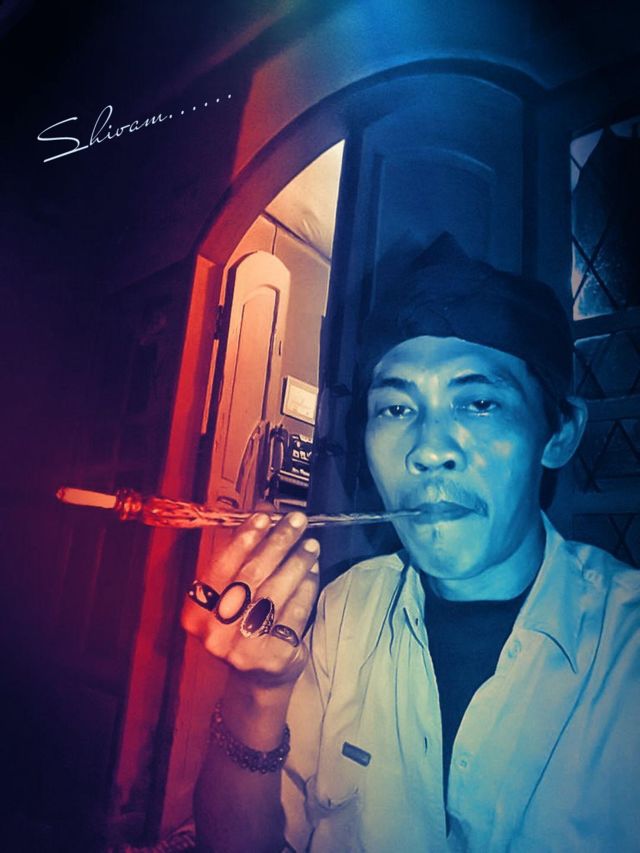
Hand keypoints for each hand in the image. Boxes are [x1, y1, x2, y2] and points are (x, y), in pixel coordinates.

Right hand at [181, 511, 319, 689]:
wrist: (256, 678)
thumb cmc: (243, 623)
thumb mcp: (233, 591)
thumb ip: (244, 552)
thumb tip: (263, 510)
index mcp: (196, 612)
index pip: (221, 567)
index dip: (244, 539)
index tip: (264, 516)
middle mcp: (214, 632)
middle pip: (251, 577)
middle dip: (278, 544)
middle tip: (297, 522)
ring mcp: (243, 648)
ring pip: (275, 592)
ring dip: (297, 562)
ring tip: (311, 544)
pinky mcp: (273, 657)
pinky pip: (295, 612)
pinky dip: (307, 587)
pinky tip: (313, 570)